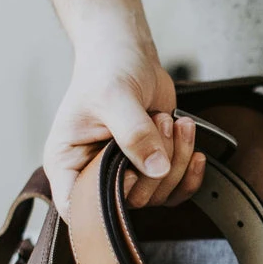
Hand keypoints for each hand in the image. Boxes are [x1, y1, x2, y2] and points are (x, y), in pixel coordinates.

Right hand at [43, 26, 204, 219]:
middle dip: (156, 167)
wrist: (128, 54)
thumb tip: (157, 169)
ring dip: (176, 161)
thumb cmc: (106, 69)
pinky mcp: (150, 168)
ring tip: (172, 122)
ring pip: (156, 196)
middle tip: (160, 122)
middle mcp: (93, 175)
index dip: (104, 207)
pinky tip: (195, 151)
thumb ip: (134, 134)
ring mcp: (124, 174)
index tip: (130, 174)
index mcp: (68, 163)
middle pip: (130, 202)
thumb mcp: (114, 96)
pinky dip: (188, 173)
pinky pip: (174, 191)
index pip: (76, 208)